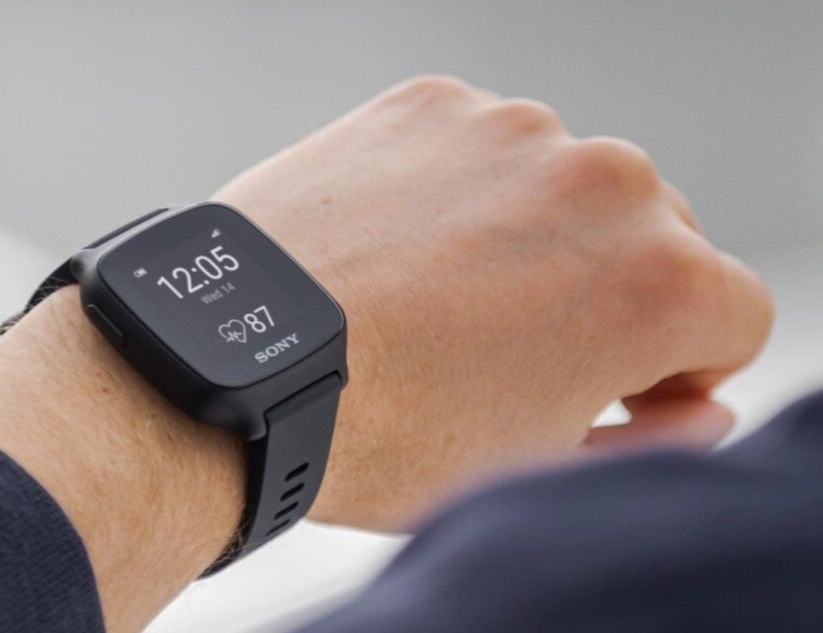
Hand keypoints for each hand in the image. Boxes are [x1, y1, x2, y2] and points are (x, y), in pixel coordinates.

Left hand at [215, 75, 772, 530]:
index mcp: (662, 283)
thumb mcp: (541, 467)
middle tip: (519, 348)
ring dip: (534, 235)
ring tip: (444, 300)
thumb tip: (691, 400)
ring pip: (564, 186)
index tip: (619, 385)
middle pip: (657, 238)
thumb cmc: (387, 434)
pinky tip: (400, 249)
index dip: (678, 365)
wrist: (248, 366)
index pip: (733, 314)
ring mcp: (513, 130)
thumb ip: (654, 434)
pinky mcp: (432, 104)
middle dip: (612, 292)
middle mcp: (606, 182)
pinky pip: (478, 149)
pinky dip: (458, 192)